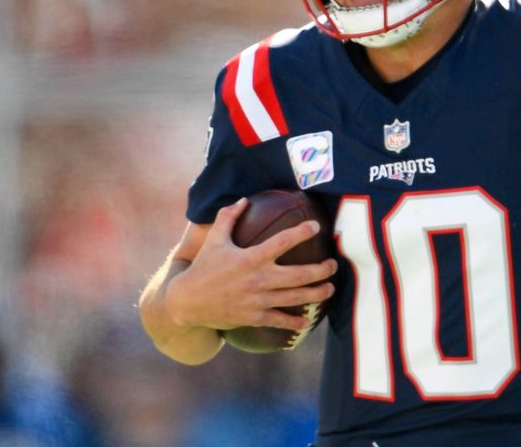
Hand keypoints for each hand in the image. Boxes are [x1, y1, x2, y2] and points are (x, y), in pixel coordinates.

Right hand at [167, 198, 336, 331]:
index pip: (283, 241)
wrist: (187, 302)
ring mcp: (258, 300)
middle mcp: (258, 279)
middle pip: (300, 275)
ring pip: (296, 298)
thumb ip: (228, 217)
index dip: (302, 232)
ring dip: (317, 293)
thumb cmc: (203, 268)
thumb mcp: (214, 240)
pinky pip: (280, 320)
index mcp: (251, 258)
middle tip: (333, 265)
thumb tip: (243, 199)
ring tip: (330, 288)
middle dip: (322, 270)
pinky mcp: (254, 317)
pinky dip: (295, 321)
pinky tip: (308, 319)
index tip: (316, 226)